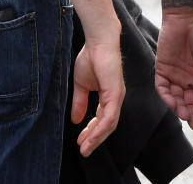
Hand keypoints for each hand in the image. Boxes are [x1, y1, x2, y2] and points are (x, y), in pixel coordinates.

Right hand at [71, 39, 124, 157]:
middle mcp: (115, 99)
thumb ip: (80, 102)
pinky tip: (91, 135)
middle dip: (94, 139)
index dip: (92, 132)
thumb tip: (75, 120)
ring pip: (109, 125)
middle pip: (107, 126)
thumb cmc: (91, 58)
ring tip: (85, 147)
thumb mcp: (81, 85)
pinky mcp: (115, 93)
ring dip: (96, 138)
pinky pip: (109, 116)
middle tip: (83, 150)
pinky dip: (100, 128)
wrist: (97, 41)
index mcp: (108, 96)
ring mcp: (117, 96)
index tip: (81, 141)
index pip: (101, 120)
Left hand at [155, 7, 192, 129]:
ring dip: (181, 109)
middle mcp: (189, 81)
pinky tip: (173, 103)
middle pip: (190, 103)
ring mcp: (175, 77)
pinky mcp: (162, 70)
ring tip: (186, 115)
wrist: (186, 18)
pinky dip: (167, 97)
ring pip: (177, 99)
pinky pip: (163, 88)